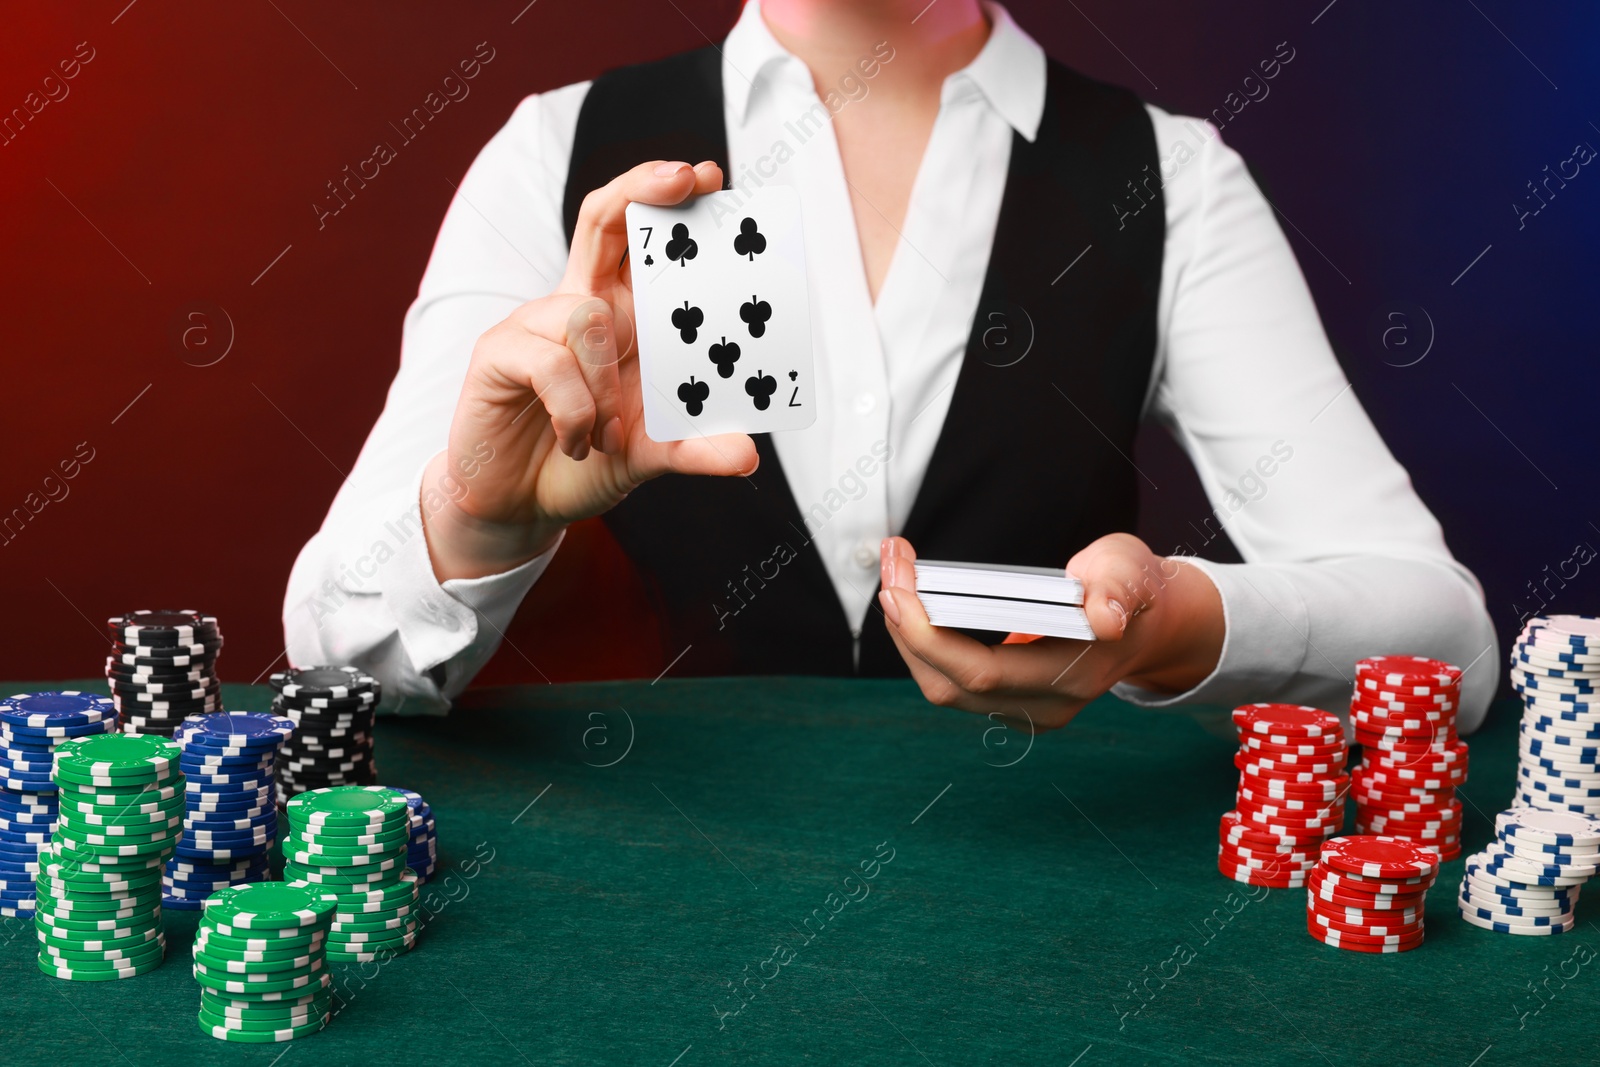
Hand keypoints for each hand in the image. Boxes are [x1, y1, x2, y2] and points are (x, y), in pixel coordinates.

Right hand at [422, 160, 759, 580]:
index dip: (665, 198)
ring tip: (608, 437)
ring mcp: (534, 325)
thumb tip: (748, 454)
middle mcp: (578, 306)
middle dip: (643, 188)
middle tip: (687, 178)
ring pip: (588, 318)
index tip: (707, 175)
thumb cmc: (586, 459)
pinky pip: (551, 365)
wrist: (520, 505)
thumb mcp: (653, 455)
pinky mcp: (498, 354)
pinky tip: (577, 442)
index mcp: (621, 316)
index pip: (640, 238)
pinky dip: (576, 412)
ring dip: (609, 388)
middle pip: (602, 219)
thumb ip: (697, 449)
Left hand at [876, 534, 1224, 730]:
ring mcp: (1025, 708)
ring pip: (941, 686)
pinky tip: (912, 599)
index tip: (900, 584)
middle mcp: (1045, 705)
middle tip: (890, 564)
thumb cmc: (1132, 588)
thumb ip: (1118, 587)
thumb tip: (1106, 617)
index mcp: (1073, 676)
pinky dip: (922, 640)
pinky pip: (948, 680)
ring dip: (906, 632)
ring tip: (894, 572)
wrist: (1149, 622)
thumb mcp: (1133, 571)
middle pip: (948, 684)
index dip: (928, 634)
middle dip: (905, 625)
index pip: (981, 672)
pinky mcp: (1009, 699)